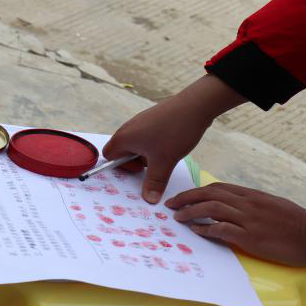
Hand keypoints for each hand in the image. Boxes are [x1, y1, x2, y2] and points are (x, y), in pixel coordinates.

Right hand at [103, 75, 245, 203]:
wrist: (196, 106)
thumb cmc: (174, 133)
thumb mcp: (163, 162)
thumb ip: (154, 183)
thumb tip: (149, 200)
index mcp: (124, 137)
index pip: (109, 156)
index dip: (121, 167)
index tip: (139, 171)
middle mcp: (129, 128)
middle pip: (123, 151)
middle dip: (137, 163)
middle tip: (154, 166)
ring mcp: (142, 122)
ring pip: (138, 145)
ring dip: (148, 155)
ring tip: (165, 157)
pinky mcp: (154, 119)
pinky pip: (149, 137)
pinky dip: (156, 146)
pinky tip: (171, 147)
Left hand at [168, 183, 305, 266]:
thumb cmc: (297, 223)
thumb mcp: (273, 206)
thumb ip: (254, 206)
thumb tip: (236, 210)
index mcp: (253, 195)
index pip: (219, 188)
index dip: (198, 191)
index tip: (184, 197)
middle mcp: (248, 203)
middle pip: (210, 194)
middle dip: (187, 198)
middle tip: (171, 205)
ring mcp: (248, 219)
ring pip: (211, 209)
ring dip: (191, 212)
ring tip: (178, 218)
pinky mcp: (250, 237)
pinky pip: (221, 230)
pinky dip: (205, 229)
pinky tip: (196, 232)